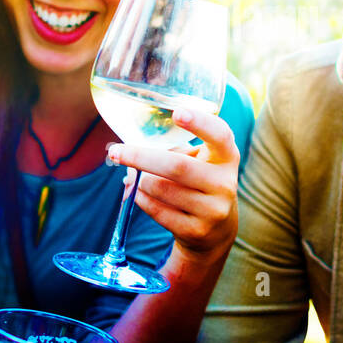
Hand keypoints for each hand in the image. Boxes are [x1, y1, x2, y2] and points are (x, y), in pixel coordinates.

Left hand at [107, 107, 239, 265]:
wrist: (215, 231)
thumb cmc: (199, 182)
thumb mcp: (200, 162)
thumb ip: (175, 149)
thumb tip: (130, 148)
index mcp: (226, 157)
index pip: (219, 135)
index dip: (199, 123)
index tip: (177, 111)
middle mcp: (224, 183)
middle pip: (177, 166)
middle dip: (141, 157)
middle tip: (115, 151)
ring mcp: (212, 210)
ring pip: (160, 188)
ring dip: (140, 181)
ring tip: (137, 178)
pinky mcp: (196, 231)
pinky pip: (156, 209)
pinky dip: (140, 198)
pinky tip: (140, 194)